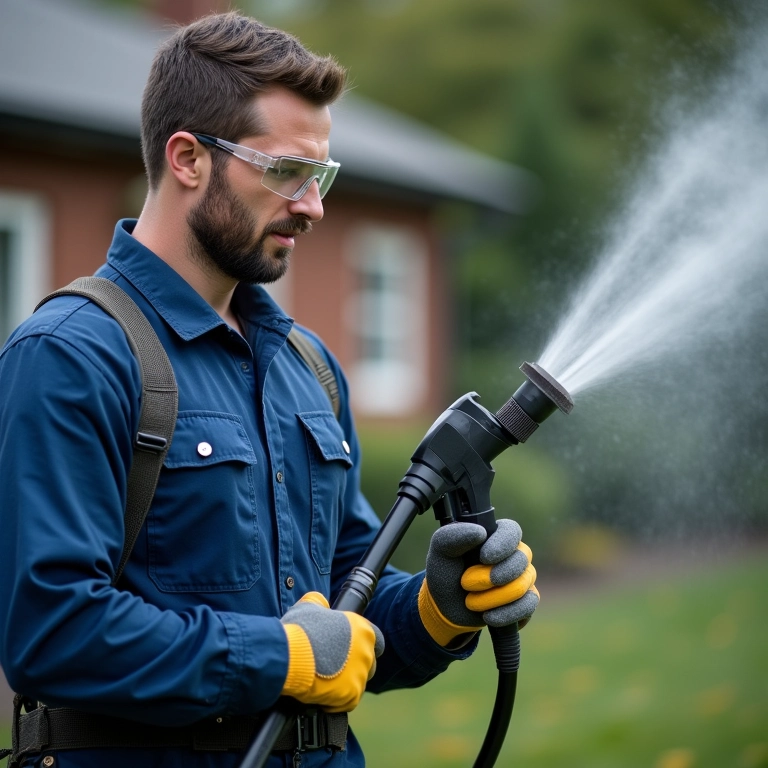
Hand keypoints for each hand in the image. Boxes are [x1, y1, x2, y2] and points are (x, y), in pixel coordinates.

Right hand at [280, 592, 384, 711]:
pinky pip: (347, 701)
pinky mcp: (352, 695)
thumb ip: (320, 603)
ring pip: (357, 683)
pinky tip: (321, 692)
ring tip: (324, 680)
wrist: (290, 656)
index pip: (376, 640)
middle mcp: (367, 652)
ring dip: (344, 684)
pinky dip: (335, 700)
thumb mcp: (309, 606)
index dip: (362, 645)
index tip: (349, 649)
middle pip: (368, 663)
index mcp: (363, 630)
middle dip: (354, 666)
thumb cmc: (300, 630)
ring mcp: (361, 675)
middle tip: (333, 666)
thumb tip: (320, 602)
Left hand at [418, 520, 538, 646]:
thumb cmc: (445, 571)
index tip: (484, 557)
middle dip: (491, 577)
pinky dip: (506, 613)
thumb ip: (454, 535)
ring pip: (523, 585)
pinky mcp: (525, 601)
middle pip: (521, 559)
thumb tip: (480, 532)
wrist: (445, 606)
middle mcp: (514, 554)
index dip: (502, 545)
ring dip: (492, 598)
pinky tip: (488, 616)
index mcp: (495, 535)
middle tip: (466, 583)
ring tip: (470, 601)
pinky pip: (528, 605)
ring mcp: (522, 577)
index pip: (511, 531)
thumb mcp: (441, 550)